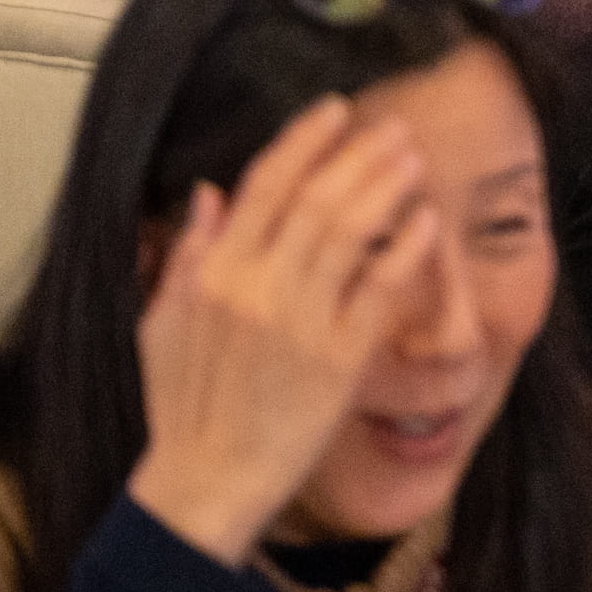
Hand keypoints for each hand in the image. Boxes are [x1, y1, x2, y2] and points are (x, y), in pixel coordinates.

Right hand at [127, 98, 440, 564]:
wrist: (208, 480)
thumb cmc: (184, 403)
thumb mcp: (162, 324)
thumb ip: (186, 254)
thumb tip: (208, 191)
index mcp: (213, 275)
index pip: (265, 185)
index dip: (305, 140)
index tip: (337, 110)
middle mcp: (258, 289)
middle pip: (318, 198)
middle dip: (361, 154)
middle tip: (394, 128)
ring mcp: (303, 321)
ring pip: (353, 232)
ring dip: (388, 187)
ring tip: (414, 159)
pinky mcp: (342, 356)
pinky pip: (384, 287)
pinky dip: (409, 248)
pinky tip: (428, 222)